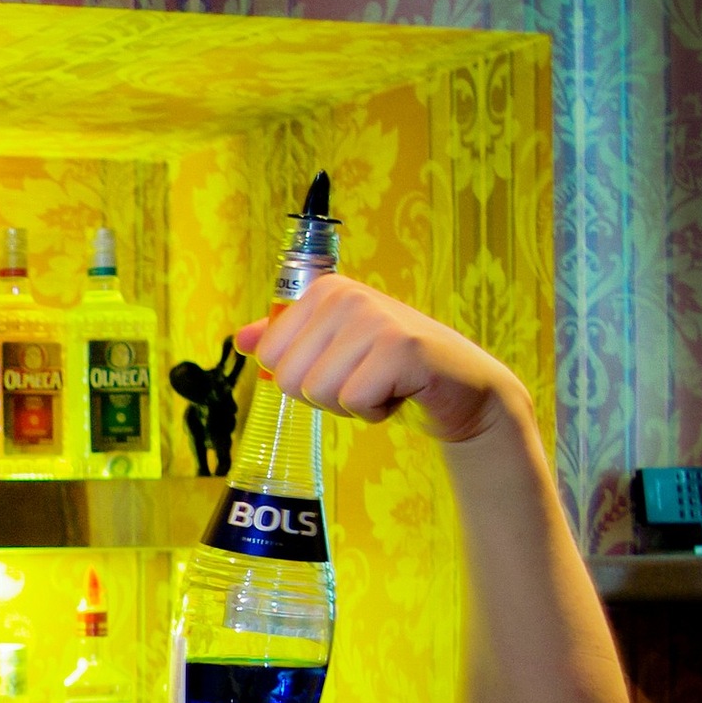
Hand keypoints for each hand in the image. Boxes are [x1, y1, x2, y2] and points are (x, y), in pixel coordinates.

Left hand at [235, 275, 520, 443]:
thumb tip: (241, 340)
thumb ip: (287, 341)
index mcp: (324, 291)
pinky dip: (374, 411)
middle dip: (324, 395)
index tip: (342, 366)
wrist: (460, 390)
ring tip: (383, 384)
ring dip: (350, 404)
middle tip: (365, 379)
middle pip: (289, 377)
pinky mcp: (399, 349)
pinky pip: (352, 400)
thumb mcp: (334, 351)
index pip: (271, 357)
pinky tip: (399, 393)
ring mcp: (374, 318)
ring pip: (317, 391)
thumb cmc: (391, 372)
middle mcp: (347, 295)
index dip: (303, 377)